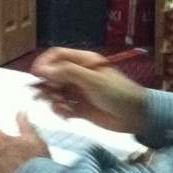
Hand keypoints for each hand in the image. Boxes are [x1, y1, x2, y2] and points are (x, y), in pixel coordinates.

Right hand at [32, 47, 146, 133]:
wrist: (136, 116)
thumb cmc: (118, 93)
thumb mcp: (92, 80)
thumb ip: (67, 72)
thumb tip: (42, 69)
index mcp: (83, 61)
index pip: (57, 56)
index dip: (44, 63)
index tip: (36, 75)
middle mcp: (79, 75)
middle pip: (53, 75)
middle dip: (47, 85)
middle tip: (46, 96)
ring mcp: (78, 92)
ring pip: (55, 93)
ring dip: (53, 100)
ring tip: (60, 107)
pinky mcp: (80, 108)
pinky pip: (62, 107)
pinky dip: (61, 111)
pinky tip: (67, 115)